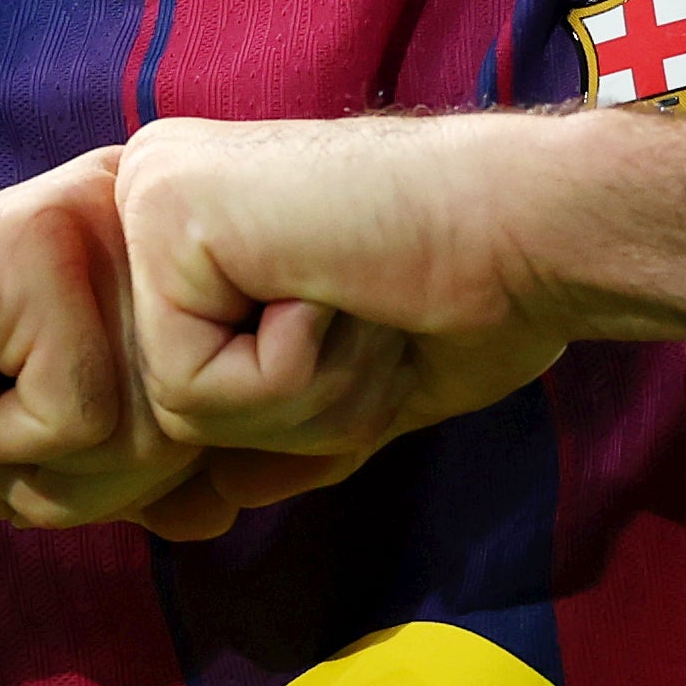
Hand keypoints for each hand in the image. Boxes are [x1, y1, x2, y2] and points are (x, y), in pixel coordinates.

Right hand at [0, 152, 228, 537]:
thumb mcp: (64, 460)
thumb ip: (155, 472)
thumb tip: (235, 503)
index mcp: (155, 245)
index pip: (236, 403)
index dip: (141, 468)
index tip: (40, 427)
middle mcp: (136, 207)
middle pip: (205, 420)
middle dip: (99, 474)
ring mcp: (87, 215)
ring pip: (157, 424)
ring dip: (53, 463)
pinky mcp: (31, 246)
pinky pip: (86, 415)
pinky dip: (10, 438)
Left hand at [116, 115, 585, 507]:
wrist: (537, 223)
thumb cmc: (480, 287)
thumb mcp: (366, 376)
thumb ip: (288, 421)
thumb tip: (218, 494)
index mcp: (200, 219)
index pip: (195, 389)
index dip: (305, 401)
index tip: (377, 314)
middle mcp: (155, 192)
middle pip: (177, 407)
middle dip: (301, 406)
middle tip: (374, 311)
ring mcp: (148, 195)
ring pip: (178, 408)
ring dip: (302, 392)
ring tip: (359, 296)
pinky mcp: (165, 212)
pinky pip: (190, 386)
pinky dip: (287, 370)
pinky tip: (335, 284)